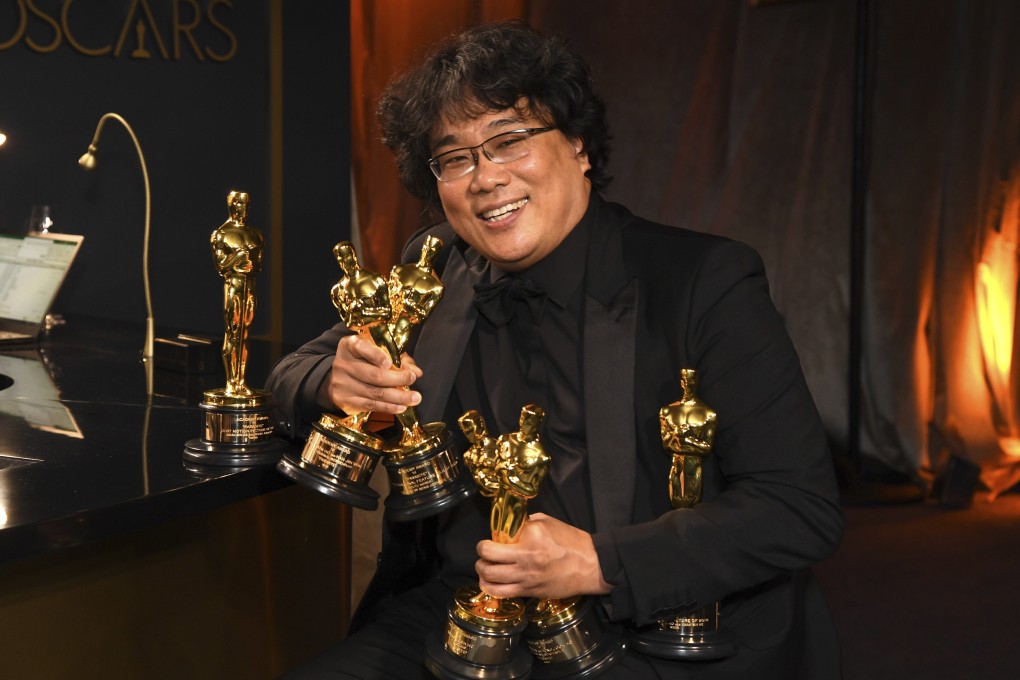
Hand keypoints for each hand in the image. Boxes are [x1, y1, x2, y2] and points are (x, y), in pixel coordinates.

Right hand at [320, 334, 422, 414]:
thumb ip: (398, 358)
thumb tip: (416, 372)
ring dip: (398, 397)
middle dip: (397, 378)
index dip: (375, 355)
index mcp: (350, 345)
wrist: (340, 378)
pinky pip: (370, 405)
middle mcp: (343, 364)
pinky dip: (388, 407)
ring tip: (415, 398)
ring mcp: (342, 383)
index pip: (361, 348)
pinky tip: (401, 407)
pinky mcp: (345, 400)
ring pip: (374, 392)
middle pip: (373, 374)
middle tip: (412, 379)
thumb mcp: (378, 352)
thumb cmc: (364, 361)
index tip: (388, 363)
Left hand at [475, 513, 611, 599]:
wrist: (591, 566)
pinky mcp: (529, 591)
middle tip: (484, 551)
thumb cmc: (572, 542)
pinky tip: (489, 582)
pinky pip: (501, 592)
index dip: (494, 535)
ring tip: (484, 566)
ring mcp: (526, 576)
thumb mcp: (549, 522)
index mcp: (532, 535)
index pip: (501, 534)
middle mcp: (526, 557)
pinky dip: (489, 587)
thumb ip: (527, 523)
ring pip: (490, 576)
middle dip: (481, 553)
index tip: (496, 537)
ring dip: (482, 570)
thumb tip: (510, 527)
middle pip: (488, 556)